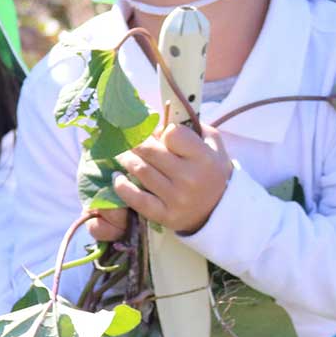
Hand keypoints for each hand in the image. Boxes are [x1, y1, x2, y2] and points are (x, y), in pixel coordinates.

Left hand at [110, 121, 230, 234]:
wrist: (218, 210)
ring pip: (141, 171)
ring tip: (121, 152)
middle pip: (150, 151)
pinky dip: (122, 186)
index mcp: (204, 158)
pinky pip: (137, 199)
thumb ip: (191, 128)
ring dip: (125, 158)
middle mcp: (190, 178)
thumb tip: (158, 120)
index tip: (158, 133)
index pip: (172, 134)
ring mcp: (177, 199)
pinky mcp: (165, 216)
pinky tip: (117, 177)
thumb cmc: (211, 171)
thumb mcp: (212, 145)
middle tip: (127, 137)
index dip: (162, 131)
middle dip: (135, 141)